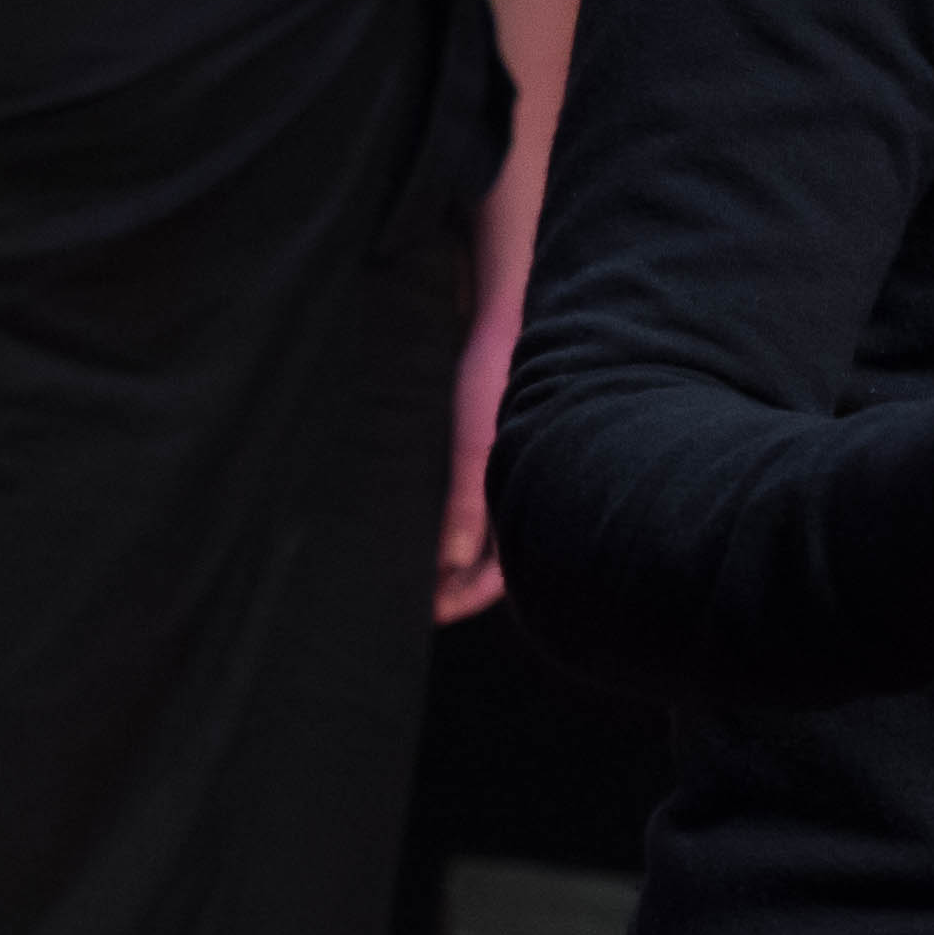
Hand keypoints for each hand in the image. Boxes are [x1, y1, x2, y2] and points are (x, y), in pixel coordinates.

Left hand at [434, 307, 515, 623]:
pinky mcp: (485, 457)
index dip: (463, 598)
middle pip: (489, 561)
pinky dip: (444, 524)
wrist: (503, 319)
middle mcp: (518, 493)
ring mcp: (502, 476)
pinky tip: (414, 527)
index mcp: (530, 498)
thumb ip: (464, 506)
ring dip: (445, 557)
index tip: (424, 615)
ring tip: (403, 570)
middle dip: (452, 584)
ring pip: (478, 536)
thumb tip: (448, 567)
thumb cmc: (495, 379)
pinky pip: (466, 506)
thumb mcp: (475, 445)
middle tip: (405, 601)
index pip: (500, 574)